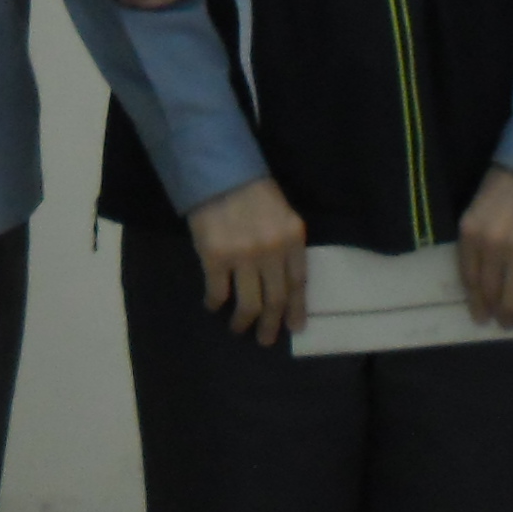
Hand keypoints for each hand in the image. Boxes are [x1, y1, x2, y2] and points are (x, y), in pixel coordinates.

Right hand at [187, 176, 307, 346]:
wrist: (218, 172)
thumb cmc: (252, 192)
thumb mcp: (281, 216)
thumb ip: (286, 246)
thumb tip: (283, 283)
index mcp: (293, 238)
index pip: (299, 283)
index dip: (297, 309)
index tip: (295, 327)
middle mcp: (272, 250)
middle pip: (276, 299)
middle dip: (271, 324)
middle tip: (265, 339)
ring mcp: (243, 256)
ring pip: (249, 303)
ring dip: (244, 321)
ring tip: (239, 328)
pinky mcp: (215, 257)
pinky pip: (218, 291)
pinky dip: (215, 303)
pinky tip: (213, 305)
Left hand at [456, 165, 512, 327]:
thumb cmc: (508, 185)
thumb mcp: (480, 211)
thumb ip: (480, 243)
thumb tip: (489, 280)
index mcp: (471, 234)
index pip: (470, 280)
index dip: (477, 303)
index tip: (482, 317)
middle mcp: (492, 246)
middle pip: (493, 295)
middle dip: (500, 315)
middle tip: (506, 323)